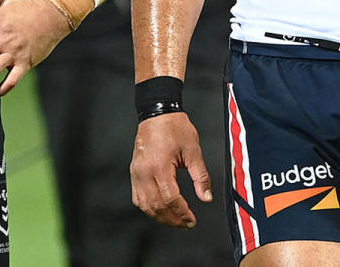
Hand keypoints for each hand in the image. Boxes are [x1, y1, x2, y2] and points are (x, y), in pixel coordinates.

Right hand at [130, 112, 212, 227]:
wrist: (157, 114)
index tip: (192, 220)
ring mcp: (136, 172)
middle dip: (172, 219)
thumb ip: (201, 177)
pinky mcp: (134, 171)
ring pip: (144, 204)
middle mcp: (144, 172)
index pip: (170, 198)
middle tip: (185, 224)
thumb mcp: (193, 151)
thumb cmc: (175, 128)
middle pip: (156, 205)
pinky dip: (147, 207)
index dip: (182, 213)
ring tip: (174, 220)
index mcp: (160, 167)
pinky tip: (158, 209)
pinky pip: (137, 196)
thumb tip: (205, 198)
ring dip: (159, 216)